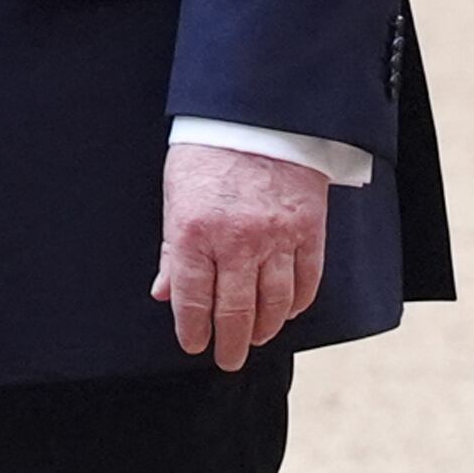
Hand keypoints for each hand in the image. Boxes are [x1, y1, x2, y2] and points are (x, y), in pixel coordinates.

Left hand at [154, 143, 330, 371]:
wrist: (256, 113)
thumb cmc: (208, 152)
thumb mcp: (175, 197)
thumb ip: (172, 249)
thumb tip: (165, 292)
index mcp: (195, 233)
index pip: (193, 300)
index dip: (193, 331)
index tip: (195, 346)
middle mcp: (236, 241)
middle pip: (235, 311)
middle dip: (231, 343)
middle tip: (230, 360)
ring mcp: (276, 236)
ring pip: (274, 302)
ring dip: (265, 328)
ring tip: (258, 339)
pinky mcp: (308, 228)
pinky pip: (307, 279)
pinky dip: (297, 302)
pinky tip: (288, 311)